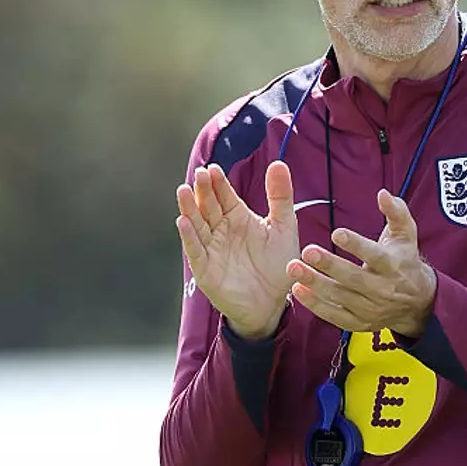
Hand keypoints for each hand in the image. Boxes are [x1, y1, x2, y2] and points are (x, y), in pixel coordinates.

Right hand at [176, 161, 298, 340]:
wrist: (275, 302)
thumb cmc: (278, 264)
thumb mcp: (283, 226)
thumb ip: (280, 196)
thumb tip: (279, 163)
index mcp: (238, 217)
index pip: (224, 195)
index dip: (218, 183)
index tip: (213, 168)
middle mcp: (221, 230)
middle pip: (208, 206)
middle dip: (202, 190)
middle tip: (200, 174)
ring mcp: (211, 248)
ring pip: (197, 224)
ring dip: (189, 208)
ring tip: (184, 191)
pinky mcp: (205, 269)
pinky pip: (195, 250)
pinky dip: (188, 236)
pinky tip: (183, 222)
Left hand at [287, 189, 436, 338]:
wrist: (417, 302)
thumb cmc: (405, 260)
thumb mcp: (406, 234)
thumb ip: (396, 211)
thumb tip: (382, 193)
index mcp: (393, 265)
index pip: (374, 255)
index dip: (356, 245)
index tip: (336, 233)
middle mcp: (382, 289)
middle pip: (353, 277)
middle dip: (329, 265)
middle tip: (306, 251)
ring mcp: (370, 308)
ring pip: (340, 296)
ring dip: (315, 283)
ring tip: (293, 268)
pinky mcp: (359, 323)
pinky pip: (335, 316)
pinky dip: (316, 305)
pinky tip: (298, 290)